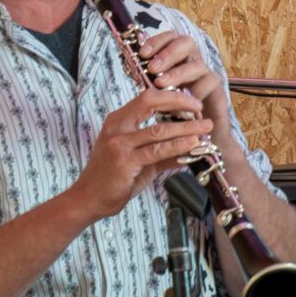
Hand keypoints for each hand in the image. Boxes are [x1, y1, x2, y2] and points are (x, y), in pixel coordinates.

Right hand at [70, 89, 211, 219]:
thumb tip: (190, 149)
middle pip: (151, 102)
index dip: (171, 97)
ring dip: (186, 128)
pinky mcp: (125, 161)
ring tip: (206, 127)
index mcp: (118, 120)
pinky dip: (177, 146)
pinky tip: (192, 144)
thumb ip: (163, 153)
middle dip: (179, 102)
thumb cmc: (113, 179)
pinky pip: (157, 151)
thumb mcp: (140, 161)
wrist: (89, 199)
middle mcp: (117, 126)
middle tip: (200, 107)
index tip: (190, 102)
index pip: (147, 98)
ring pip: (158, 130)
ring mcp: (119, 143)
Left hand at [134, 26, 231, 131]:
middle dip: (168, 53)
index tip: (142, 53)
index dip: (157, 41)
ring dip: (177, 73)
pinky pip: (207, 85)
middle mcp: (193, 62)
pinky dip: (193, 93)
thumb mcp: (159, 95)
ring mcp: (207, 74)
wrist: (200, 137)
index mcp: (178, 58)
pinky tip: (181, 103)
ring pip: (196, 65)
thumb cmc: (176, 113)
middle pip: (186, 42)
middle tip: (152, 68)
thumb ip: (150, 80)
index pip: (170, 38)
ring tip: (161, 83)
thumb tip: (132, 66)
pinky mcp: (217, 89)